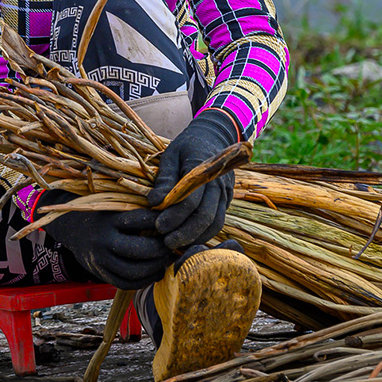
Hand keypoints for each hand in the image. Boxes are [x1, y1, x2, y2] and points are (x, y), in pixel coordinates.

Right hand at [37, 191, 173, 290]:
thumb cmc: (104, 213)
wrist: (74, 228)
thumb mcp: (116, 204)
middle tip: (170, 246)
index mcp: (109, 218)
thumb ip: (138, 208)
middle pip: (140, 249)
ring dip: (155, 268)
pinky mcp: (100, 273)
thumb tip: (169, 215)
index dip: (160, 222)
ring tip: (164, 261)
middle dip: (160, 249)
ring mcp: (100, 259)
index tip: (171, 223)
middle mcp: (103, 240)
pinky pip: (125, 283)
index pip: (141, 220)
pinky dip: (143, 281)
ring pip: (134, 271)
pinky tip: (154, 273)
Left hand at [147, 109, 239, 249]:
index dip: (174, 216)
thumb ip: (165, 178)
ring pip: (215, 222)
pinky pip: (218, 221)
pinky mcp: (227, 199)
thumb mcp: (171, 155)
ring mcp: (226, 192)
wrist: (213, 136)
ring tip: (176, 244)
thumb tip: (154, 202)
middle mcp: (218, 183)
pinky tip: (188, 238)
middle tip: (166, 242)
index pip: (191, 200)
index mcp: (202, 169)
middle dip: (185, 233)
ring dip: (196, 237)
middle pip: (205, 216)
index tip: (158, 226)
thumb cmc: (187, 145)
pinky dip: (205, 233)